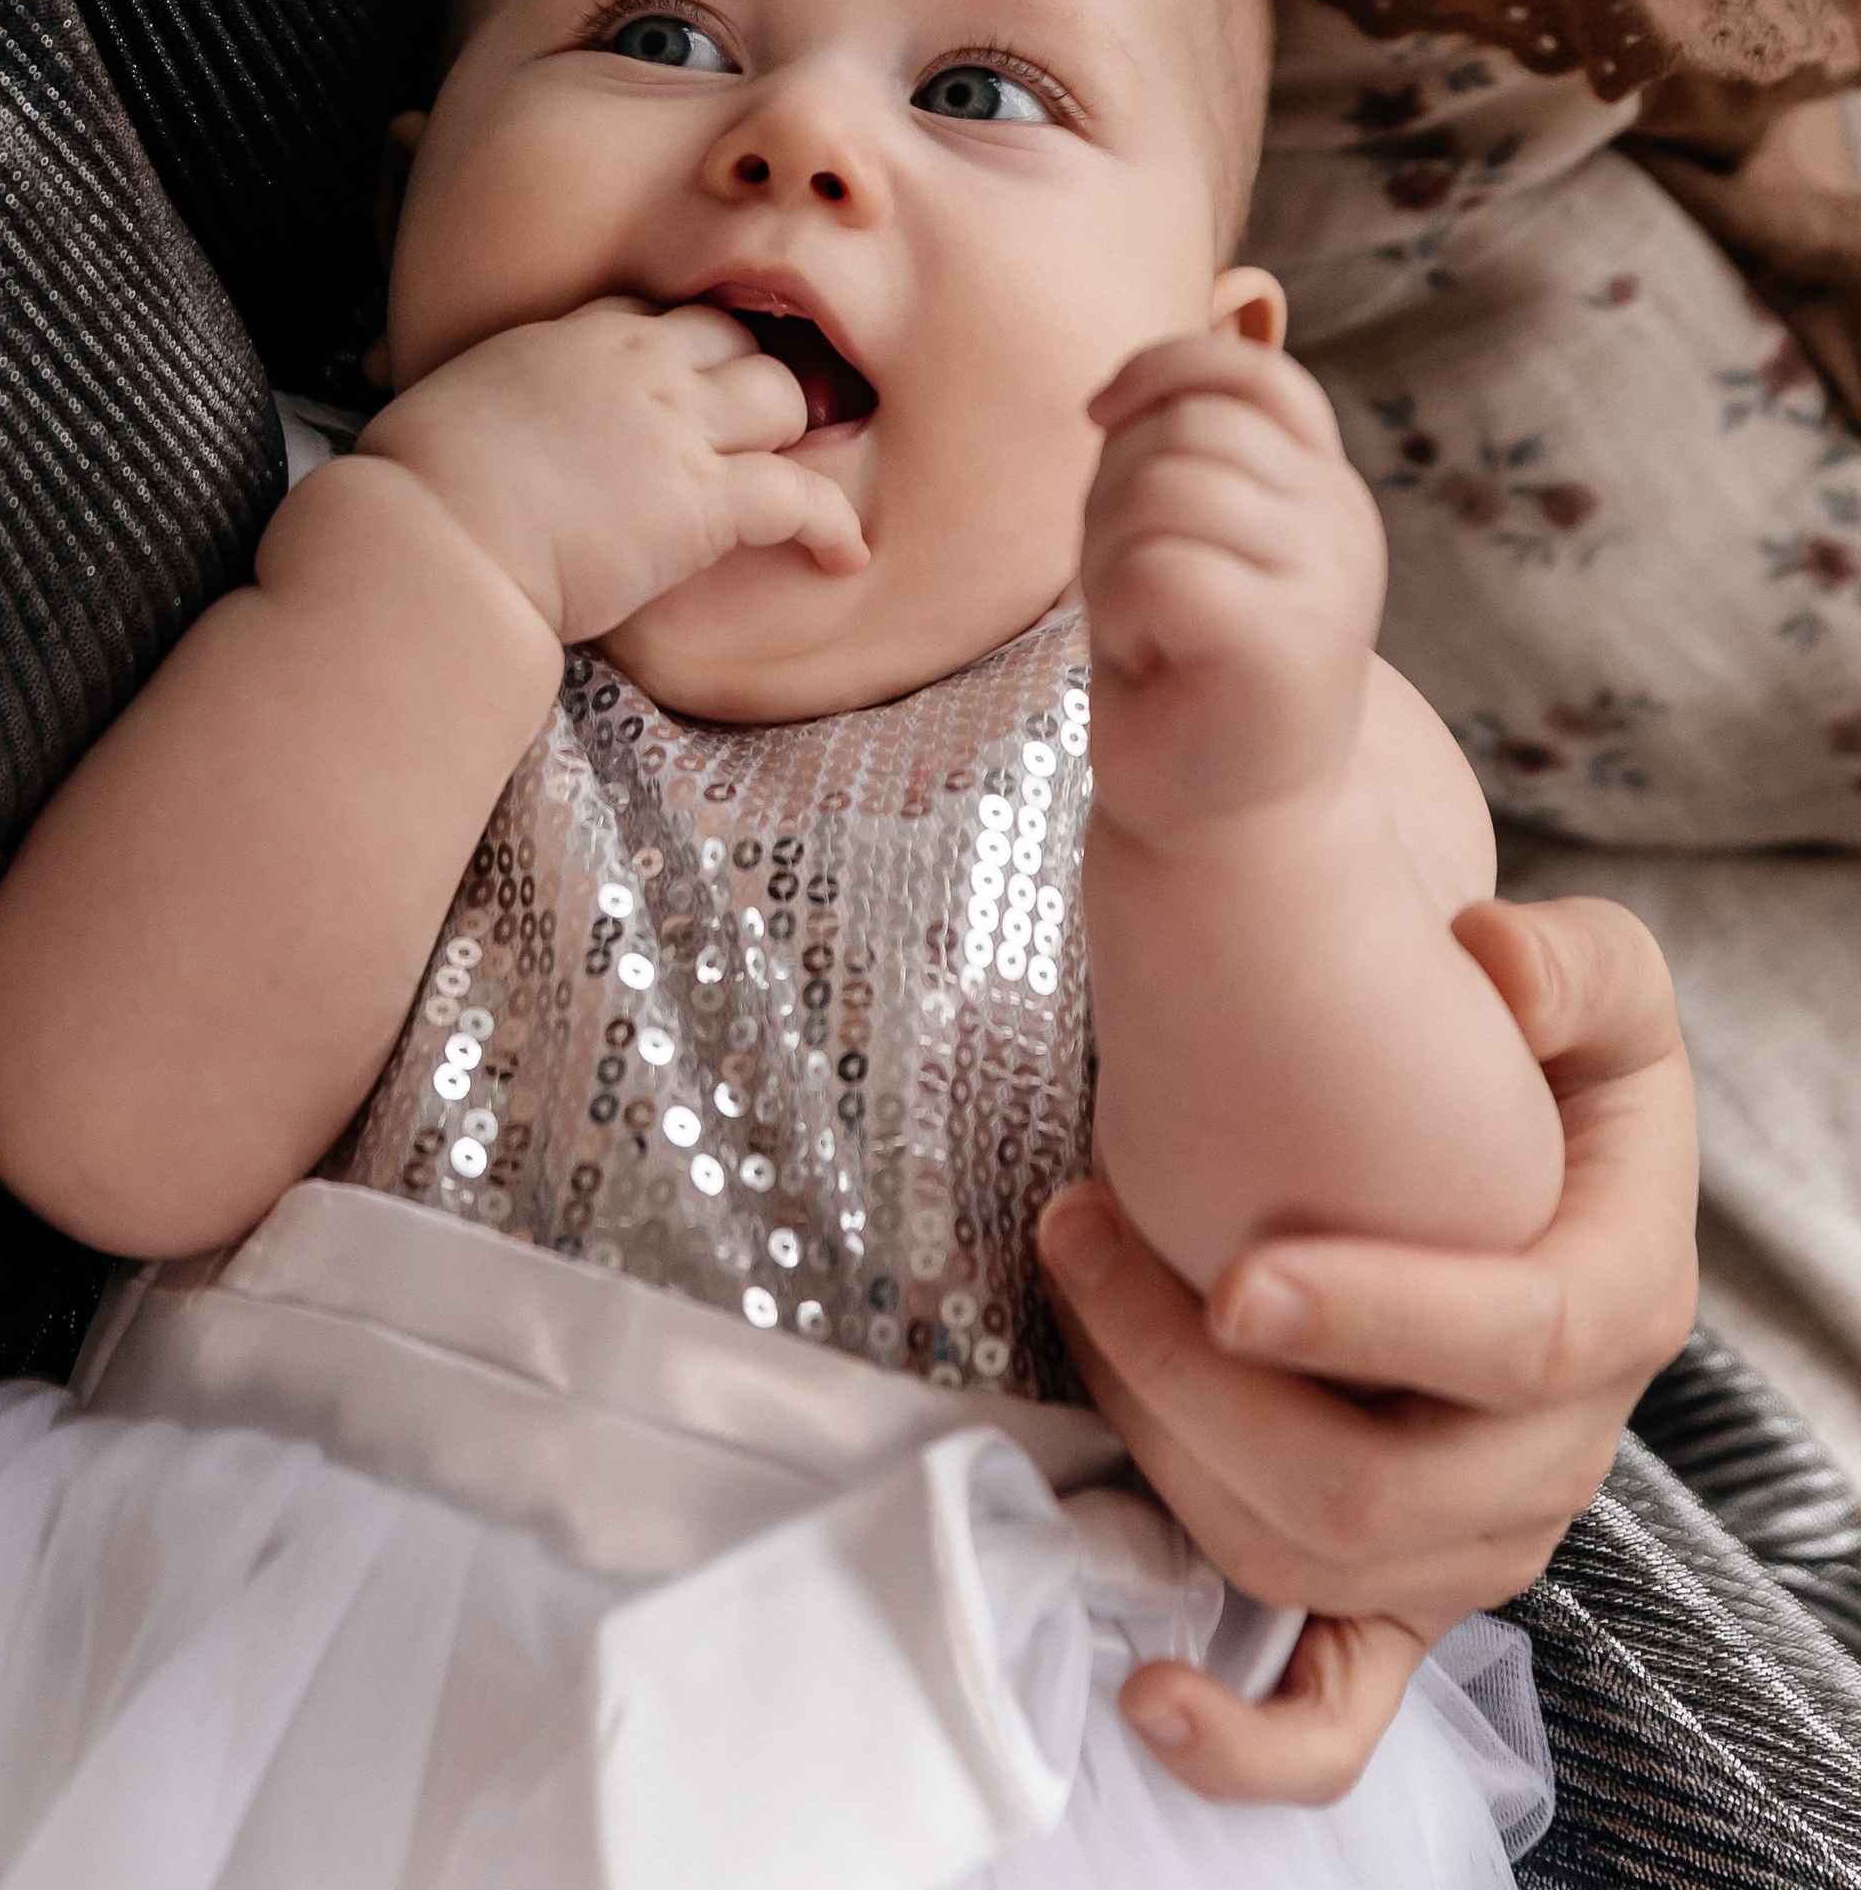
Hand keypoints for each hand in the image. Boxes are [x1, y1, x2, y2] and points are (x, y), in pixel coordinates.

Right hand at [359, 296, 867, 645]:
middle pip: (734, 339)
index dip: (683, 352)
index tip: (685, 391)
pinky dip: (831, 525)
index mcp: (571, 333)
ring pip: (781, 398)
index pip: (657, 315)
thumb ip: (494, 402)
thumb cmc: (416, 488)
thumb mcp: (451, 406)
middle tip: (751, 436)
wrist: (429, 539)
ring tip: (788, 485)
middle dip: (747, 382)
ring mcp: (676, 424)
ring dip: (787, 440)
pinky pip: (800, 495)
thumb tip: (469, 429)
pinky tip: (843, 553)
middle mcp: (635, 361)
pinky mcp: (702, 498)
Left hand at [1038, 895, 1695, 1802]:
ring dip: (1163, 1446)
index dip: (1379, 1323)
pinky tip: (1148, 1694)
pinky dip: (1246, 1734)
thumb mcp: (1592, 980)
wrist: (1478, 1125)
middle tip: (1077, 1232)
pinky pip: (1339, 1710)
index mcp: (1621, 1299)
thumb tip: (1496, 966)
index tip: (1234, 1278)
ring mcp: (1474, 1535)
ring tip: (1074, 1296)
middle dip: (1195, 1376)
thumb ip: (1569, 962)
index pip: (1520, 1344)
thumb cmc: (1526, 1050)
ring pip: (1311, 1563)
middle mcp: (1556, 1448)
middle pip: (1377, 1486)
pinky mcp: (1398, 1585)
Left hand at [1082, 330, 1386, 841]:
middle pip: (1188, 425)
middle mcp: (1342, 523)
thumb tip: (1120, 393)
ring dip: (1112, 555)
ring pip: (1165, 489)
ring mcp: (1325, 583)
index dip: (1163, 367)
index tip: (1099, 416)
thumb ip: (1181, 460)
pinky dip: (1122, 609)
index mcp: (1324, 489)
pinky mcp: (1285, 644)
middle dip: (1116, 490)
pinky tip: (1148, 659)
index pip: (1251, 372)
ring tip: (1141, 626)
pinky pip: (1159, 567)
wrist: (1231, 831)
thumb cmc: (1187, 680)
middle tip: (1127, 585)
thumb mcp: (1190, 545)